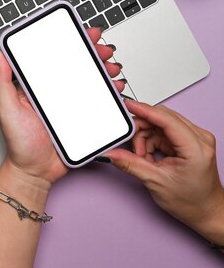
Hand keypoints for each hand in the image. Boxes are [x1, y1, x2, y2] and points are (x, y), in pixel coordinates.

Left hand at [0, 27, 124, 186]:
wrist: (34, 172)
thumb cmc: (18, 143)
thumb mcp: (6, 108)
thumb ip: (2, 81)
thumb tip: (0, 53)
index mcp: (36, 87)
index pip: (54, 57)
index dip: (70, 42)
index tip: (83, 34)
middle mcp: (54, 93)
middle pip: (77, 66)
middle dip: (94, 54)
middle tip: (103, 50)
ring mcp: (69, 105)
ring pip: (91, 81)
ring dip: (104, 70)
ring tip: (112, 68)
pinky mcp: (82, 119)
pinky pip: (98, 102)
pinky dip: (109, 93)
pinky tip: (115, 88)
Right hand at [105, 101, 223, 243]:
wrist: (205, 211)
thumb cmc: (191, 201)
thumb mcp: (155, 181)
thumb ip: (131, 164)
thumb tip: (111, 154)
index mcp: (196, 148)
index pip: (167, 120)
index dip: (145, 111)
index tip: (128, 106)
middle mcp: (200, 139)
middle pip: (162, 119)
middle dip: (142, 131)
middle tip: (134, 150)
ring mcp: (196, 138)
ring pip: (160, 124)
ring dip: (146, 138)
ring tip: (144, 158)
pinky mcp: (189, 140)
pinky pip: (163, 131)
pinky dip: (152, 141)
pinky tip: (151, 156)